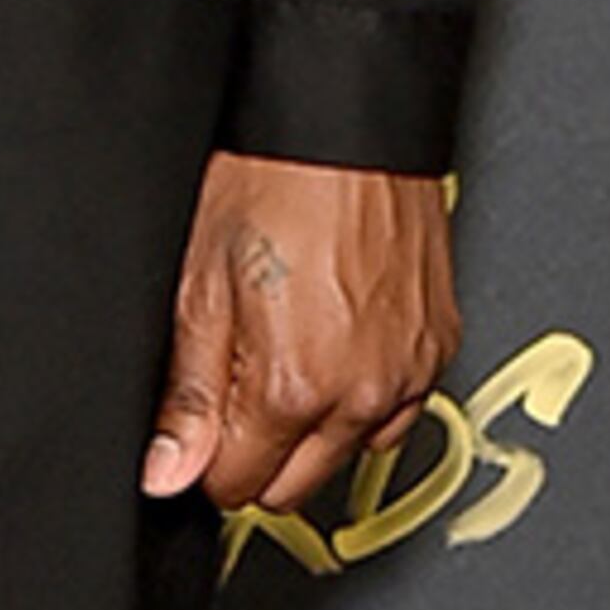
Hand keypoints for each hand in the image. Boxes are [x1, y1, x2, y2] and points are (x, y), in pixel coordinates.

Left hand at [141, 156, 454, 509]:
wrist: (344, 123)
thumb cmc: (273, 181)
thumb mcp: (199, 289)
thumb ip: (187, 397)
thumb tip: (169, 470)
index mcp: (295, 385)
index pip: (237, 486)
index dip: (206, 457)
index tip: (200, 420)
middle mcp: (364, 391)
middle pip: (294, 486)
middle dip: (257, 451)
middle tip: (238, 380)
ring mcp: (409, 371)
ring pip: (348, 452)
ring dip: (314, 427)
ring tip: (289, 350)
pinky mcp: (439, 346)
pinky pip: (396, 410)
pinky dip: (364, 394)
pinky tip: (334, 342)